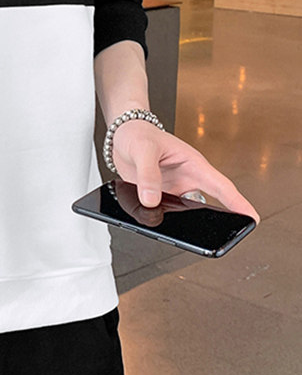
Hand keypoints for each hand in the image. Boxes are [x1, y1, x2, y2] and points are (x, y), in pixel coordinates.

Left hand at [111, 120, 259, 222]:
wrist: (122, 136)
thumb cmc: (139, 134)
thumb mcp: (143, 149)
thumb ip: (147, 174)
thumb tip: (151, 200)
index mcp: (193, 164)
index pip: (220, 186)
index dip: (238, 202)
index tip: (252, 218)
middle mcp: (187, 180)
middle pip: (206, 206)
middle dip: (214, 223)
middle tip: (218, 239)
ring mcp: (173, 191)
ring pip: (183, 214)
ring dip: (180, 224)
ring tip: (177, 236)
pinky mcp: (158, 198)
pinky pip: (162, 214)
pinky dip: (158, 221)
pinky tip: (150, 223)